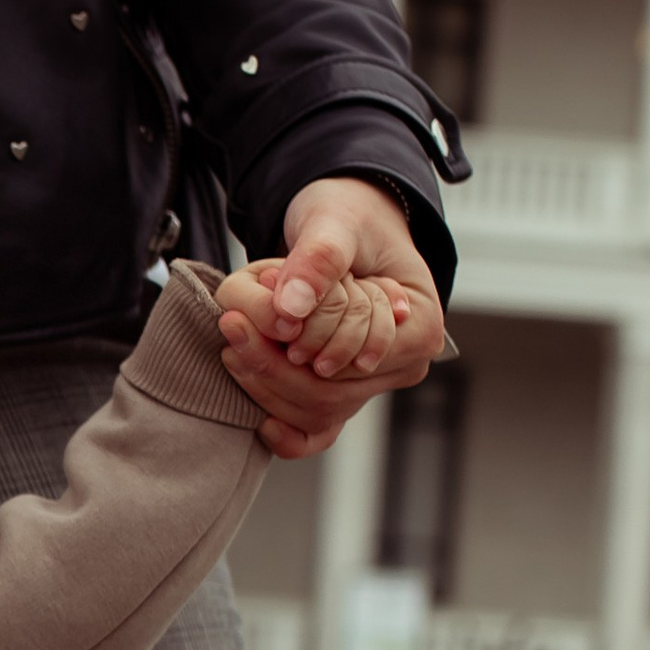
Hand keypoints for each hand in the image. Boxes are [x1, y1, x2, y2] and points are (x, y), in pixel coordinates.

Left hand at [214, 178, 443, 459]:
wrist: (344, 221)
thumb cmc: (348, 217)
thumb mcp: (334, 223)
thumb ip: (316, 260)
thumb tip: (290, 308)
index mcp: (419, 326)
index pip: (352, 362)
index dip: (298, 347)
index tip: (250, 320)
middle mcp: (402, 364)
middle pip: (330, 394)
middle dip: (272, 367)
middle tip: (230, 327)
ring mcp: (372, 381)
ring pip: (315, 412)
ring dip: (267, 385)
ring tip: (234, 339)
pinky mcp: (343, 389)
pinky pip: (316, 431)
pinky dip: (287, 431)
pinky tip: (259, 419)